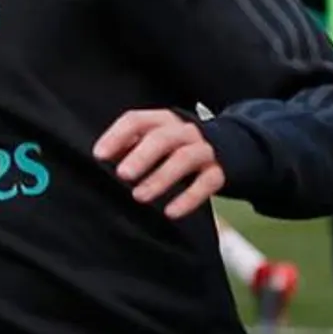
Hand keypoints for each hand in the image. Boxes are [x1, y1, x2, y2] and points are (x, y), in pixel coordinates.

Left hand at [93, 109, 226, 219]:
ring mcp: (204, 150)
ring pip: (185, 158)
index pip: (137, 120)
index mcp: (163, 121)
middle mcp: (184, 131)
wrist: (233, 148)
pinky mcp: (219, 171)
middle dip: (141, 156)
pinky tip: (171, 212)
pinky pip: (206, 183)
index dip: (116, 136)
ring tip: (139, 196)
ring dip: (160, 178)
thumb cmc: (178, 148)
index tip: (99, 155)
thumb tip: (103, 157)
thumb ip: (130, 147)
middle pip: (162, 138)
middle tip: (122, 175)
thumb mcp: (154, 142)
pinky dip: (188, 198)